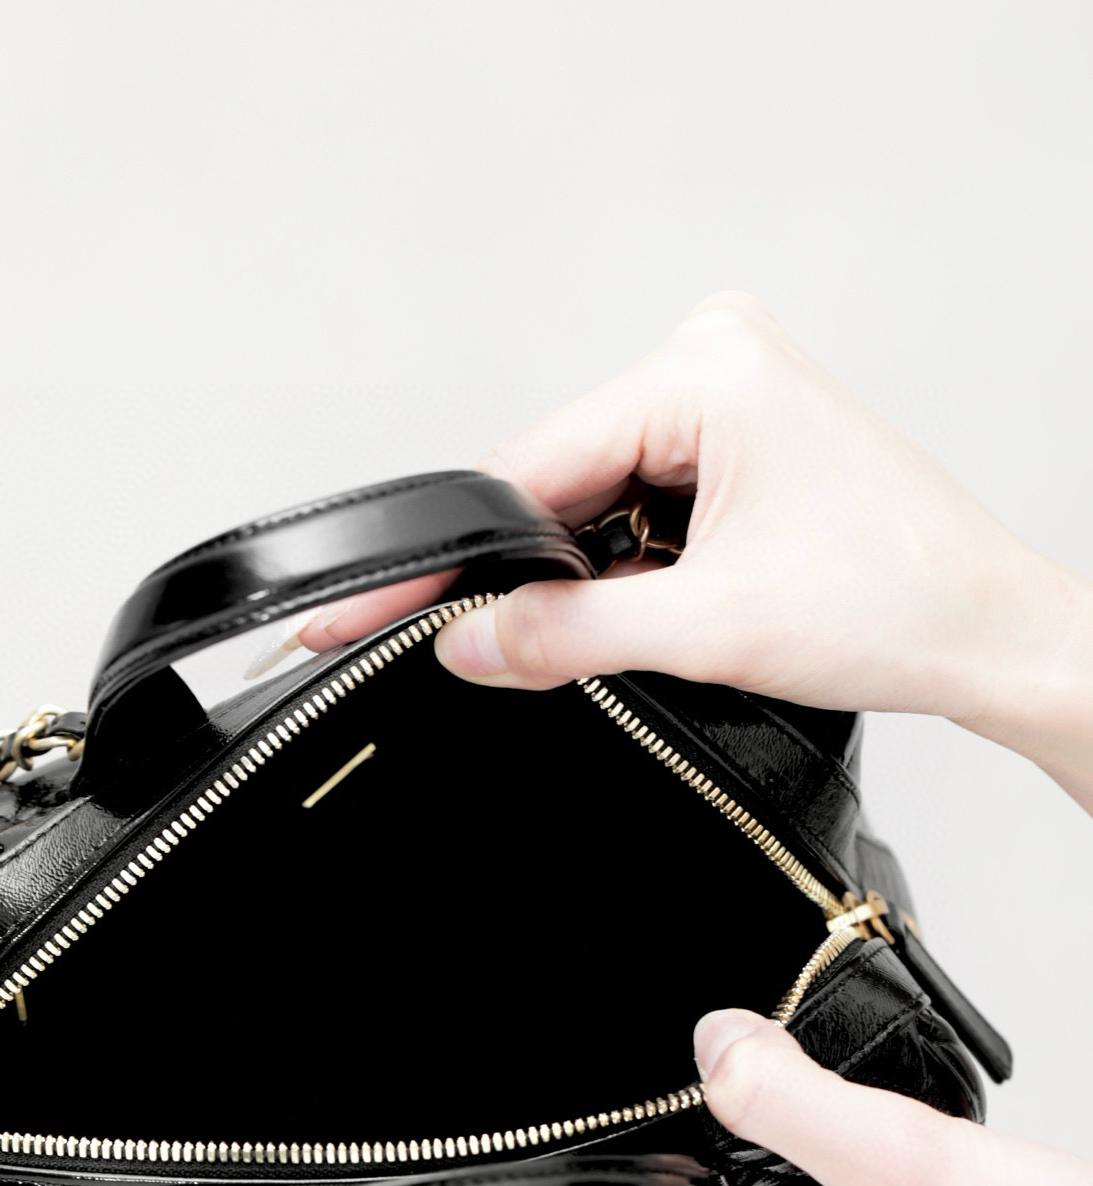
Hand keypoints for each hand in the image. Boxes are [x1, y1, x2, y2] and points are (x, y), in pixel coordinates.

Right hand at [288, 292, 1092, 812]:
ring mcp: (725, 395)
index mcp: (705, 370)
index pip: (528, 468)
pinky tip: (658, 603)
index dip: (450, 556)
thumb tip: (468, 643)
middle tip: (477, 647)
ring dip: (581, 572)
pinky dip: (622, 564)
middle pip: (554, 481)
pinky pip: (634, 502)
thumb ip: (568, 635)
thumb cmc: (900, 603)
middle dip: (521, 570)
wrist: (989, 634)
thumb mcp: (709, 628)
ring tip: (648, 625)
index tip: (376, 611)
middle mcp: (712, 359)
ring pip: (591, 498)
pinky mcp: (736, 438)